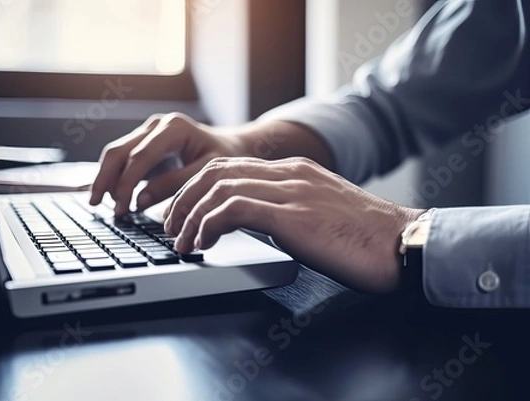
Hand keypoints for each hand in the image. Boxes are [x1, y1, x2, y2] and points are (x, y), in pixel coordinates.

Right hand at [90, 113, 243, 214]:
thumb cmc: (224, 157)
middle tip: (96, 204)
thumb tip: (140, 200)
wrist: (233, 145)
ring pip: (116, 153)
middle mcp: (157, 125)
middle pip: (120, 151)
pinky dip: (114, 176)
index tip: (122, 208)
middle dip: (106, 178)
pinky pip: (123, 158)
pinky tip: (111, 195)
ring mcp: (149, 131)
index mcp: (173, 128)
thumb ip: (174, 185)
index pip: (140, 157)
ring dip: (106, 178)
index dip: (127, 183)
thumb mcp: (206, 172)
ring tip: (101, 203)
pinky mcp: (146, 142)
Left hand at [164, 157, 423, 292]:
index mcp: (295, 171)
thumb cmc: (365, 238)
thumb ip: (288, 208)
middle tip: (171, 226)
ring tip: (181, 241)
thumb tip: (254, 223)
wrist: (403, 244)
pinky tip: (203, 243)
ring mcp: (291, 191)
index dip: (197, 188)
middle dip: (183, 199)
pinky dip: (208, 225)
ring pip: (218, 187)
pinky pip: (233, 209)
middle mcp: (289, 174)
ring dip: (190, 215)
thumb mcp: (320, 213)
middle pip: (215, 172)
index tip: (184, 213)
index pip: (230, 167)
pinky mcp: (292, 215)